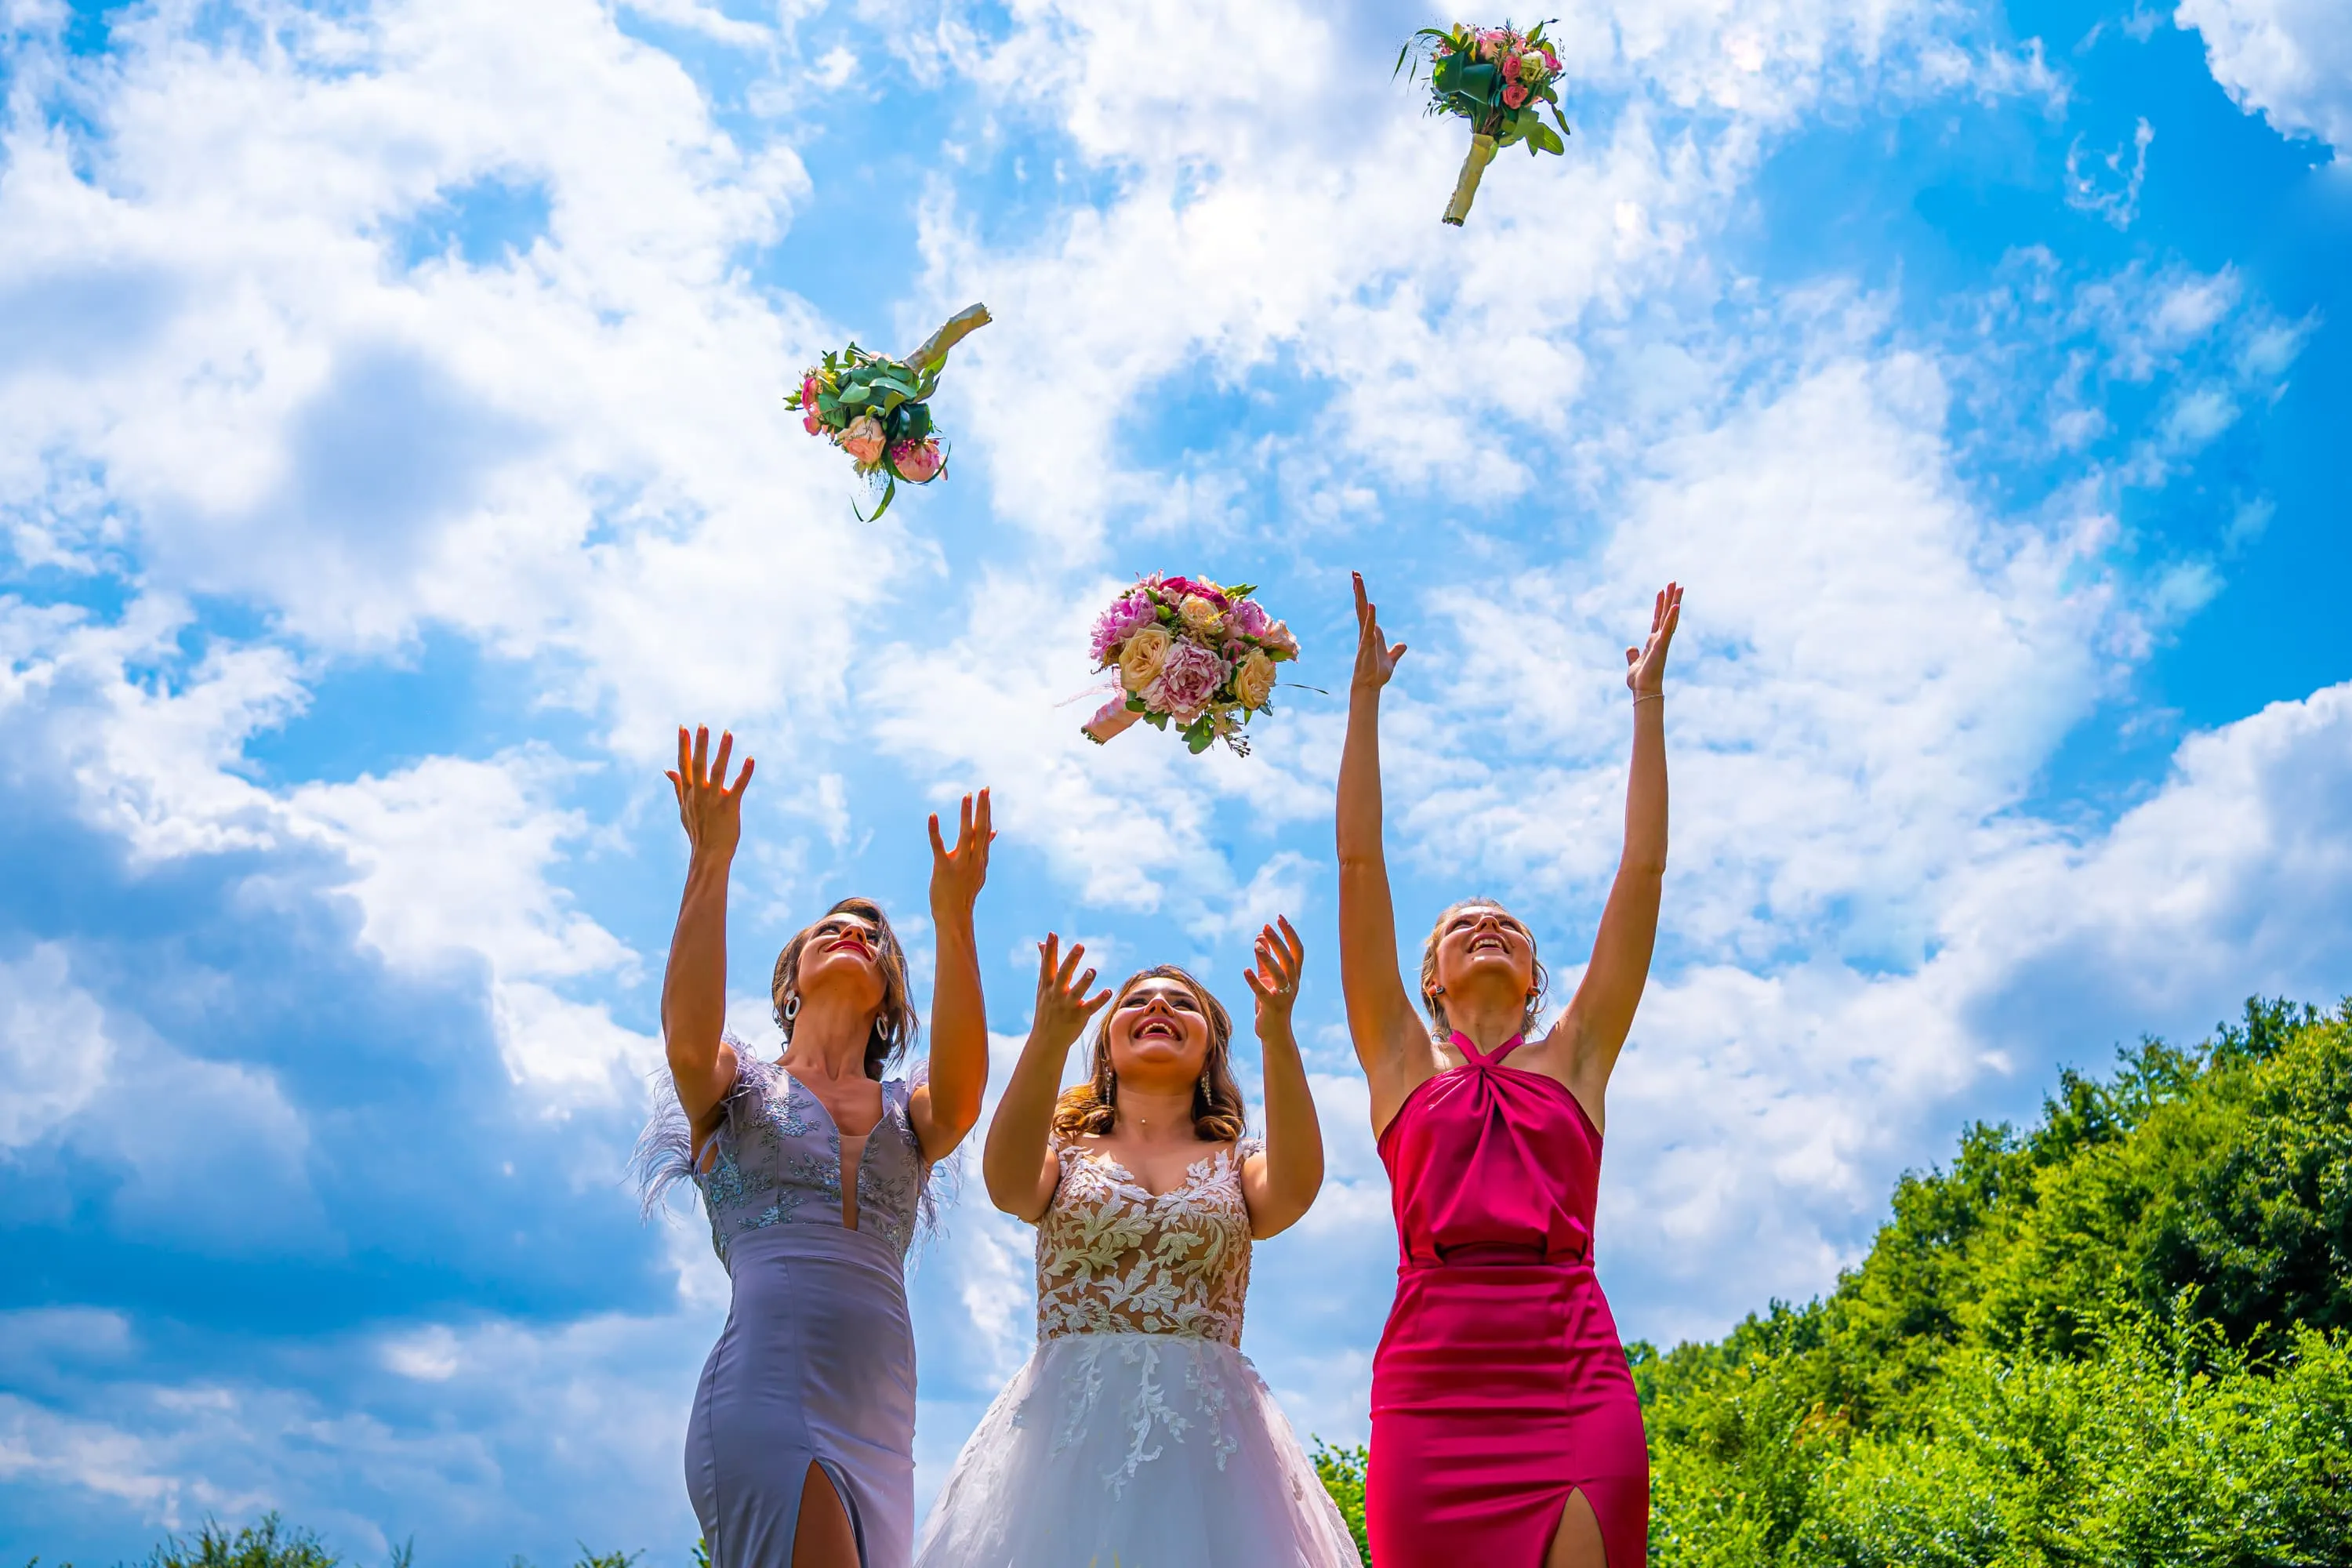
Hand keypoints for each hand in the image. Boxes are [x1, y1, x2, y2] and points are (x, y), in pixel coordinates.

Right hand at [666, 725, 752, 861]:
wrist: (709, 854)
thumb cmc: (698, 831)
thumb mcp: (683, 808)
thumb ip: (677, 786)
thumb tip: (667, 769)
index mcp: (688, 793)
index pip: (684, 765)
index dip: (684, 746)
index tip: (683, 727)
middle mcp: (699, 794)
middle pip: (698, 765)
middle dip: (700, 744)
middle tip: (703, 725)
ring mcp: (713, 800)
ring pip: (717, 771)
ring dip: (722, 752)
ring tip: (728, 733)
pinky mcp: (729, 807)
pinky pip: (738, 787)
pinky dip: (744, 773)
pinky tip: (750, 759)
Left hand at [929, 789, 994, 913]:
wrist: (955, 916)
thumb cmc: (964, 891)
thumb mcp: (978, 869)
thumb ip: (984, 849)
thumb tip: (994, 832)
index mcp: (981, 858)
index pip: (986, 831)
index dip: (986, 811)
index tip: (985, 793)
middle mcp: (974, 860)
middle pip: (981, 830)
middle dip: (983, 808)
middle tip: (984, 789)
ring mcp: (960, 864)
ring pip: (966, 835)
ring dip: (966, 814)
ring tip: (966, 796)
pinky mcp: (943, 869)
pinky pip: (939, 847)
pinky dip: (935, 830)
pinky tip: (932, 815)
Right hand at [1030, 933, 1110, 1055]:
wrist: (1046, 1039)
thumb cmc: (1046, 1008)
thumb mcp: (1043, 986)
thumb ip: (1045, 963)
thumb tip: (1040, 943)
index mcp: (1047, 985)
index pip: (1048, 965)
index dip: (1050, 950)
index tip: (1052, 934)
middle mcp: (1056, 994)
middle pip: (1063, 975)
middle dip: (1071, 961)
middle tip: (1080, 946)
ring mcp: (1067, 1006)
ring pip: (1076, 992)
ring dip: (1084, 981)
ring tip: (1092, 970)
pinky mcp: (1079, 1016)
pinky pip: (1090, 1007)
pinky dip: (1099, 1000)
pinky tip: (1108, 991)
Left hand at [1243, 917, 1304, 1039]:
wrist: (1274, 1031)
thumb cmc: (1270, 1002)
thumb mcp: (1268, 977)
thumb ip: (1264, 958)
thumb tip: (1259, 936)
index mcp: (1294, 975)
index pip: (1297, 950)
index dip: (1290, 933)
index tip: (1279, 918)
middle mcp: (1293, 984)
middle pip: (1289, 958)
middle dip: (1278, 941)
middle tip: (1265, 926)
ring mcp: (1284, 996)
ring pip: (1280, 974)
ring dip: (1268, 958)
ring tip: (1256, 946)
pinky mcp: (1272, 1007)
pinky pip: (1264, 992)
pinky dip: (1254, 981)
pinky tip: (1245, 970)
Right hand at [1352, 573, 1406, 693]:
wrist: (1370, 687)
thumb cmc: (1377, 674)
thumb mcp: (1391, 660)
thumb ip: (1396, 651)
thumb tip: (1403, 645)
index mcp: (1371, 633)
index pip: (1365, 610)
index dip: (1362, 596)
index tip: (1358, 581)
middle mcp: (1365, 632)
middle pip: (1361, 606)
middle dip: (1358, 590)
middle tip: (1354, 573)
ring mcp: (1365, 637)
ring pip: (1362, 612)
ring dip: (1360, 596)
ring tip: (1357, 580)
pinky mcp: (1366, 645)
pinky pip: (1368, 628)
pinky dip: (1370, 617)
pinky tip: (1371, 605)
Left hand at [1624, 582, 1682, 697]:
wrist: (1643, 691)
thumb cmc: (1640, 680)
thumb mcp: (1633, 664)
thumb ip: (1633, 655)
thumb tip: (1631, 648)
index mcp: (1653, 641)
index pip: (1657, 619)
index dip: (1660, 605)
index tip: (1662, 591)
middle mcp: (1660, 639)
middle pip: (1666, 614)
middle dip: (1670, 598)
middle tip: (1675, 582)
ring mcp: (1662, 641)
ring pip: (1669, 617)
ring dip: (1674, 602)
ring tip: (1678, 587)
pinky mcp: (1661, 646)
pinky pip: (1668, 629)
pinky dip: (1671, 617)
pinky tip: (1675, 606)